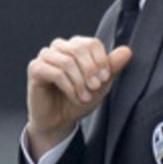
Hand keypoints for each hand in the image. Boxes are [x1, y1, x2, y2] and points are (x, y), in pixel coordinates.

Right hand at [24, 37, 132, 156]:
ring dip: (79, 82)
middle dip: (90, 70)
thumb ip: (111, 67)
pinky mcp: (35, 69)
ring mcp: (46, 56)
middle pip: (79, 49)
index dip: (100, 60)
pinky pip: (55, 73)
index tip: (104, 79)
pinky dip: (68, 87)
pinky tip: (74, 96)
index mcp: (76, 47)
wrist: (60, 120)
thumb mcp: (100, 85)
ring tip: (84, 97)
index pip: (91, 43)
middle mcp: (60, 47)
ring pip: (67, 62)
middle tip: (95, 88)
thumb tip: (127, 51)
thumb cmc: (78, 100)